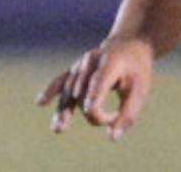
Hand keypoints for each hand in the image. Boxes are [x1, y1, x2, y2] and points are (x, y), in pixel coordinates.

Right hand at [36, 36, 154, 140]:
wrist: (129, 44)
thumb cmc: (136, 70)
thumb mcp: (141, 89)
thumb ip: (128, 113)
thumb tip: (112, 137)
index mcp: (110, 62)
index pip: (98, 86)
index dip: (96, 104)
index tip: (104, 115)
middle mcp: (91, 61)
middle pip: (84, 93)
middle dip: (94, 112)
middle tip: (113, 118)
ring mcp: (80, 65)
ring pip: (69, 90)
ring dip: (64, 110)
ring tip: (59, 129)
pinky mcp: (74, 70)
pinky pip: (60, 81)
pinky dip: (50, 91)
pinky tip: (40, 102)